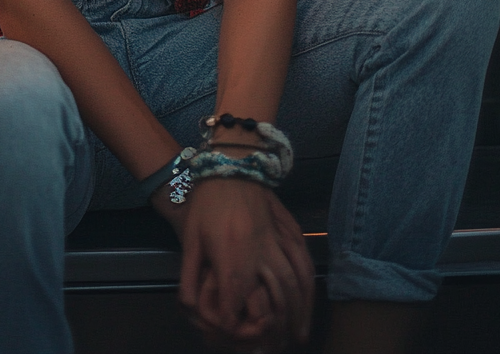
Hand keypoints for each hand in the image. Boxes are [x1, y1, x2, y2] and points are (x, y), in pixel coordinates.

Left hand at [176, 178, 313, 350]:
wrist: (230, 164)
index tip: (232, 333)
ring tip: (298, 336)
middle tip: (275, 348)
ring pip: (295, 285)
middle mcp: (260, 253)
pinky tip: (307, 300)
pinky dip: (309, 287)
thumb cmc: (205, 205)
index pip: (236, 304)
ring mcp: (279, 240)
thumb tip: (193, 312)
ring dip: (299, 314)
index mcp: (232, 257)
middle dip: (275, 330)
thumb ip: (190, 279)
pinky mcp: (290, 229)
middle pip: (274, 301)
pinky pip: (304, 263)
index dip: (233, 326)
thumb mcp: (190, 242)